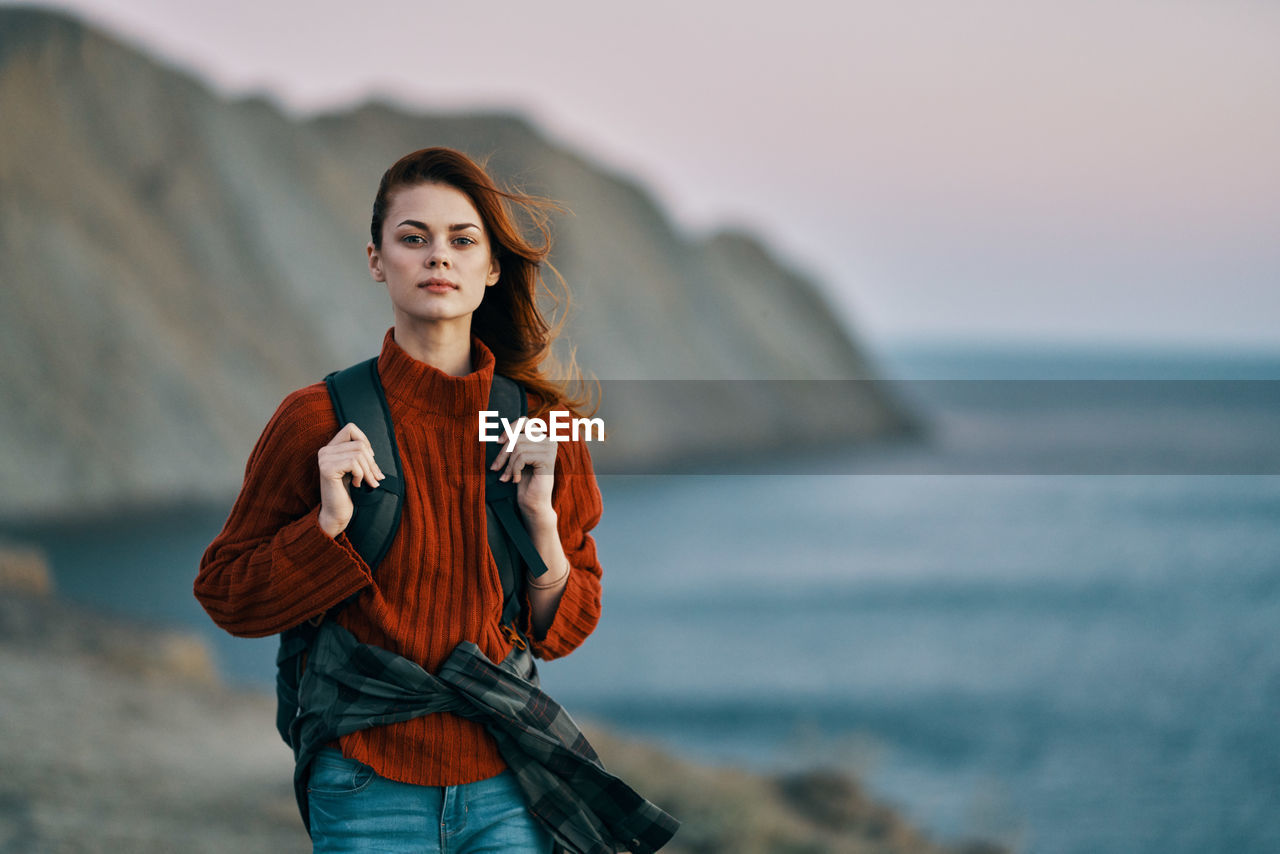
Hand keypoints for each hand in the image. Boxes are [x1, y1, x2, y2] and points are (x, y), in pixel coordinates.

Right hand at [317, 423, 384, 537]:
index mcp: (331, 448)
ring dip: (369, 471)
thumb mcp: (355, 469)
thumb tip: (373, 450)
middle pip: (359, 444)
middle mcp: (325, 450)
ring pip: (359, 453)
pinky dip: (361, 475)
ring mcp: (324, 459)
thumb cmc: (348, 492)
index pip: (351, 428)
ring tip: (369, 482)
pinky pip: (354, 463)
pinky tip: (356, 485)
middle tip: (375, 477)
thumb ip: (359, 455)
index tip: (370, 458)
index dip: (365, 441)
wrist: (337, 513)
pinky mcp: (327, 469)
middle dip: (372, 462)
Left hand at [489, 433, 557, 519]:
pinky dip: (514, 469)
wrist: (533, 503)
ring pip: (518, 447)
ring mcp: (550, 448)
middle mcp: (549, 440)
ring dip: (508, 465)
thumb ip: (514, 443)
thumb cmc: (524, 481)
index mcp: (543, 438)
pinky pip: (522, 457)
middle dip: (503, 454)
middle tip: (495, 468)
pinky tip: (516, 480)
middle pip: (517, 437)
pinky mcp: (547, 458)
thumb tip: (499, 436)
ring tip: (507, 476)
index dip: (509, 429)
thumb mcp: (517, 458)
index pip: (524, 421)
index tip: (498, 442)